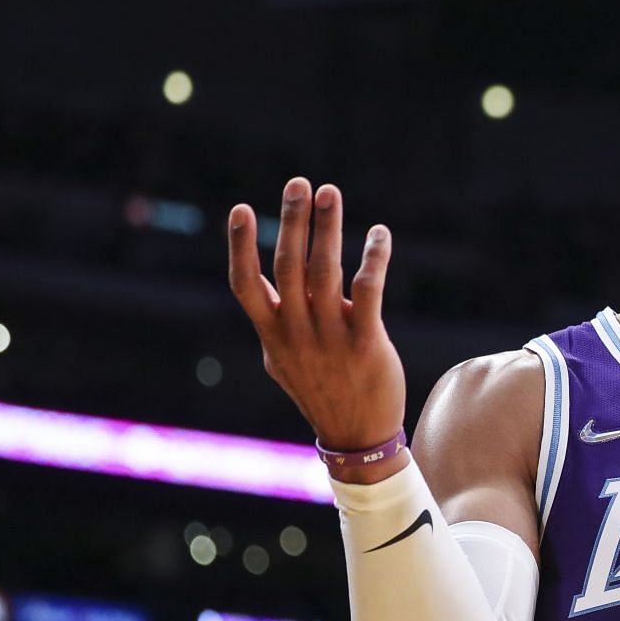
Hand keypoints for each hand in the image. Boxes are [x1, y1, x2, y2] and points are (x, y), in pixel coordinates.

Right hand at [227, 178, 406, 477]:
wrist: (358, 437)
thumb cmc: (322, 392)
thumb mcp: (285, 362)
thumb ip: (277, 326)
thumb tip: (270, 294)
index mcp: (271, 334)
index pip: (246, 284)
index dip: (241, 246)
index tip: (242, 208)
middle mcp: (296, 333)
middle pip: (288, 266)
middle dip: (292, 221)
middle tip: (299, 183)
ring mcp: (330, 338)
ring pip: (325, 272)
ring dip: (328, 228)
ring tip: (330, 193)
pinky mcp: (366, 343)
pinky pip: (368, 290)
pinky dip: (373, 257)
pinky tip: (379, 233)